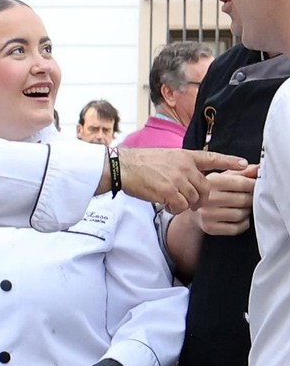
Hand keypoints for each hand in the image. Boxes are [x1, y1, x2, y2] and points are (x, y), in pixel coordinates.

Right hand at [116, 147, 248, 213]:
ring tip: (169, 201)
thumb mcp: (165, 157)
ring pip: (193, 199)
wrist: (122, 167)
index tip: (243, 163)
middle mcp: (184, 166)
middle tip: (186, 202)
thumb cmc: (139, 164)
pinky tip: (164, 205)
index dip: (229, 161)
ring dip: (183, 205)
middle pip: (204, 188)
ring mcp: (177, 178)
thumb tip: (191, 178)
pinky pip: (180, 206)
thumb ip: (181, 165)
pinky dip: (174, 209)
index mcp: (184, 156)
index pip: (212, 157)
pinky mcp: (168, 191)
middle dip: (198, 198)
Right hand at [197, 164, 258, 235]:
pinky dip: (242, 224)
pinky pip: (236, 228)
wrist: (191, 208)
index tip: (257, 185)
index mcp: (211, 182)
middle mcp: (207, 198)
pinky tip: (238, 218)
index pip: (241, 183)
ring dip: (246, 211)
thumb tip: (259, 169)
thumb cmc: (211, 192)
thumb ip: (242, 172)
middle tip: (249, 197)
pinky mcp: (209, 228)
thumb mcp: (224, 177)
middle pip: (243, 200)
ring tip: (241, 207)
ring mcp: (207, 214)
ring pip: (241, 215)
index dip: (254, 184)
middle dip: (251, 199)